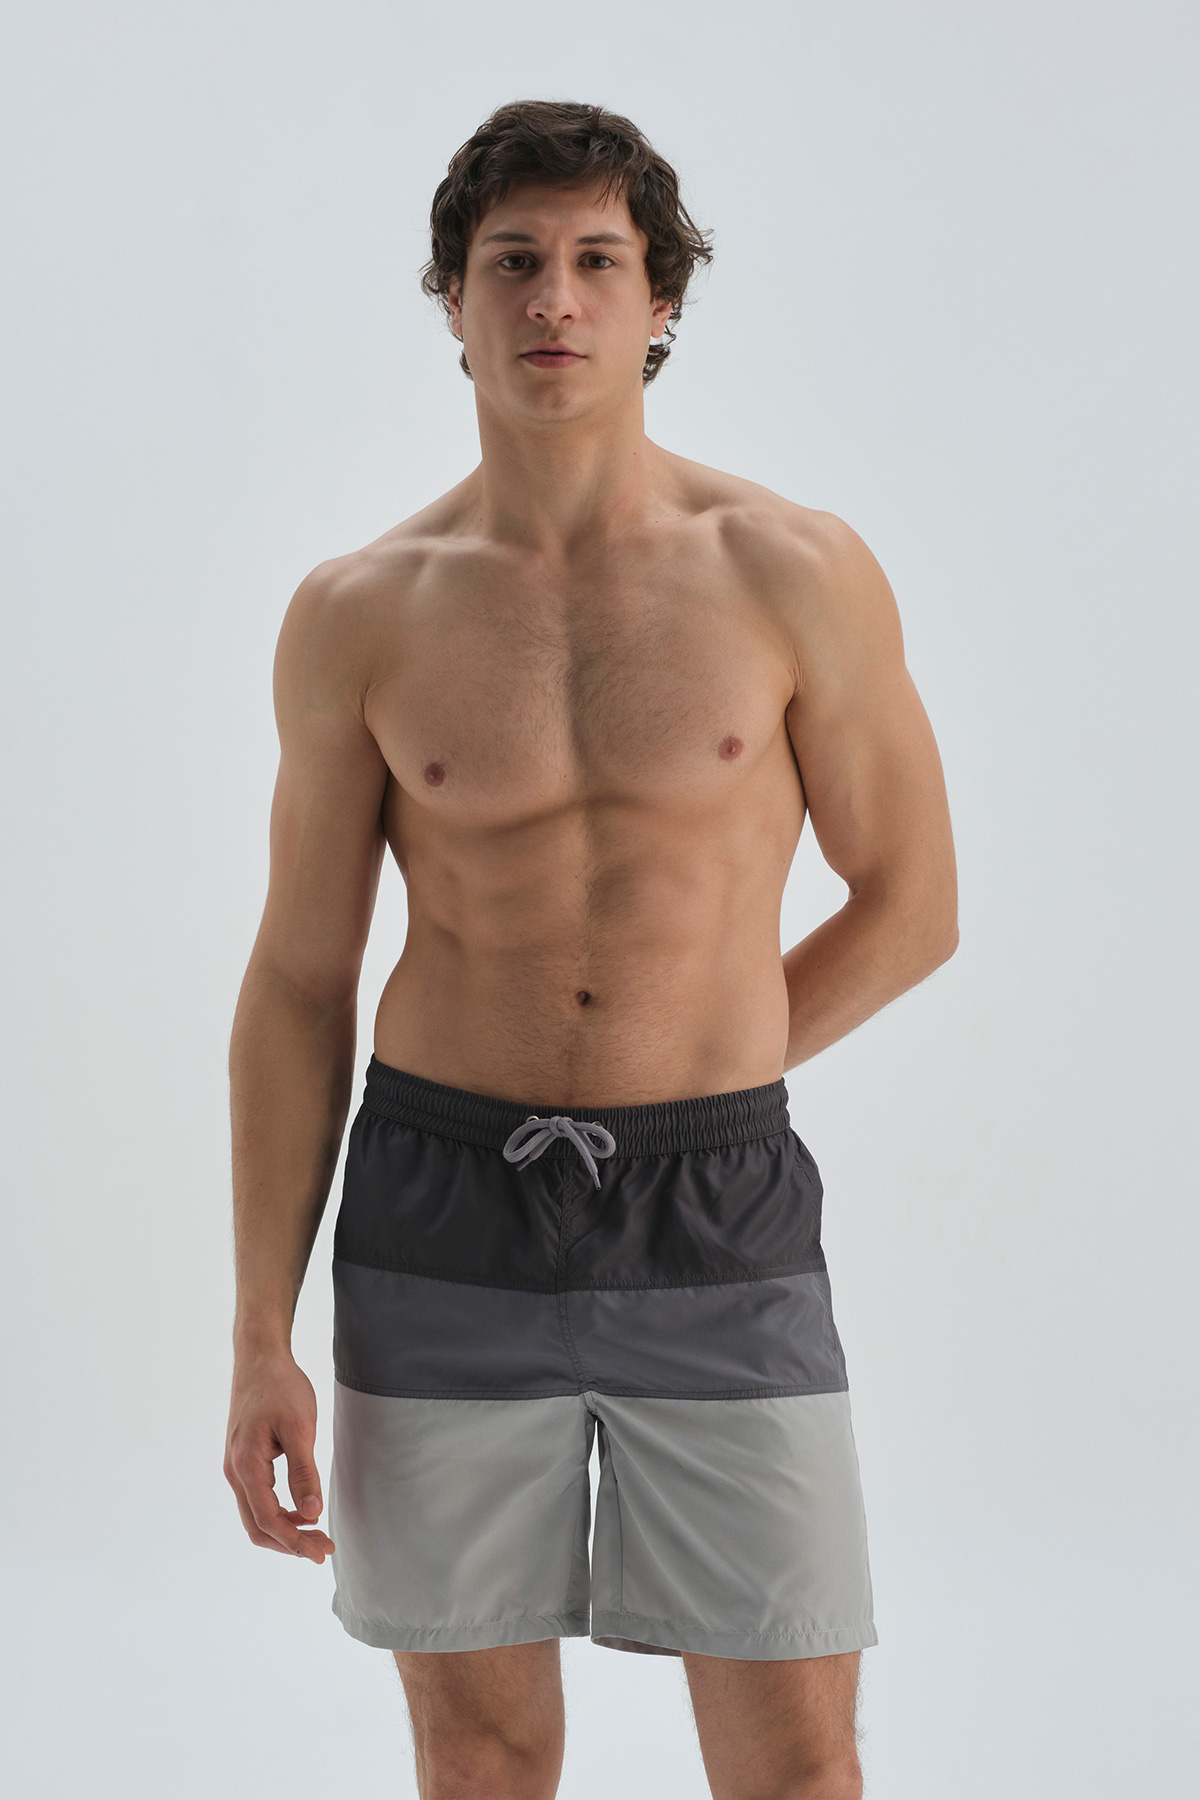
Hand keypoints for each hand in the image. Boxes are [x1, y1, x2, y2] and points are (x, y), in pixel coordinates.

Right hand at [224, 1349, 335, 1563]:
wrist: (259, 1358)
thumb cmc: (280, 1387)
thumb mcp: (299, 1427)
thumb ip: (304, 1472)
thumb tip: (312, 1513)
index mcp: (247, 1466)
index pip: (269, 1521)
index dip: (296, 1542)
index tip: (323, 1551)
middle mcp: (235, 1472)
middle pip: (257, 1526)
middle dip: (290, 1543)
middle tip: (323, 1549)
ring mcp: (236, 1466)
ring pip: (255, 1515)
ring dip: (283, 1530)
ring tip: (315, 1533)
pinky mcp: (243, 1459)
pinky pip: (256, 1498)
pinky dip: (277, 1513)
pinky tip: (300, 1511)